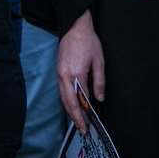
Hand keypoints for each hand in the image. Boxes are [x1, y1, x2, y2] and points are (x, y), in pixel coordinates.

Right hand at [57, 10, 104, 133]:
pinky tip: (71, 106)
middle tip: (82, 130)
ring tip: (77, 121)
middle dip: (75, 117)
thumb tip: (99, 99)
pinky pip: (61, 90)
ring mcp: (60, 73)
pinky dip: (65, 101)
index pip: (81, 100)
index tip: (89, 125)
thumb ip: (99, 82)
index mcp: (76, 74)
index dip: (85, 114)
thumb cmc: (89, 42)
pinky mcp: (58, 71)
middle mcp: (65, 76)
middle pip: (68, 102)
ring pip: (62, 98)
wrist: (74, 27)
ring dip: (69, 111)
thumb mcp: (99, 61)